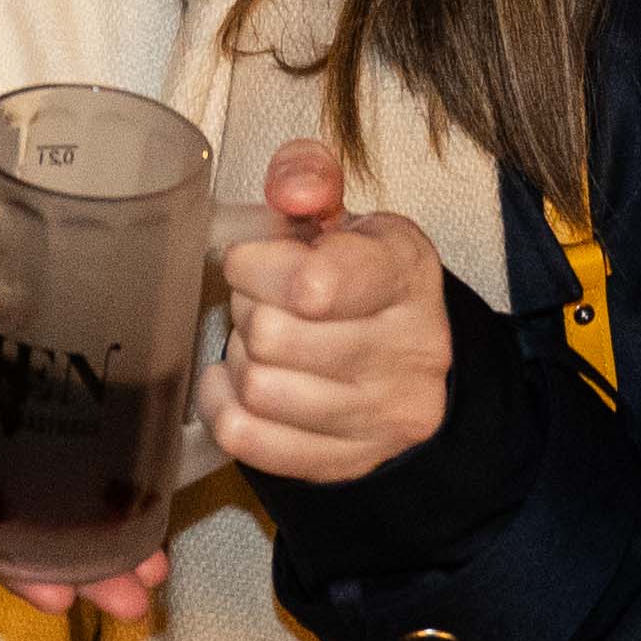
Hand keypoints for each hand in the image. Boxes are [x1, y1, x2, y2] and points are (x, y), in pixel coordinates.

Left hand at [195, 144, 448, 488]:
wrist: (416, 362)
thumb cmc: (362, 279)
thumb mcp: (347, 216)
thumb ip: (310, 178)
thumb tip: (290, 192)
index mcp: (406, 273)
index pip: (315, 283)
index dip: (258, 266)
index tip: (252, 258)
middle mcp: (408, 350)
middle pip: (272, 335)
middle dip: (247, 308)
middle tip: (261, 300)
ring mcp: (382, 416)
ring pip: (259, 388)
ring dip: (241, 357)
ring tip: (262, 341)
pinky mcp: (349, 462)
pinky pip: (248, 438)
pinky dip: (224, 404)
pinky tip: (238, 381)